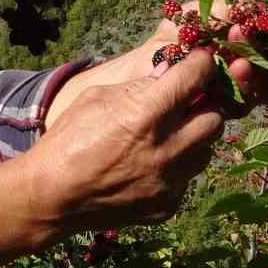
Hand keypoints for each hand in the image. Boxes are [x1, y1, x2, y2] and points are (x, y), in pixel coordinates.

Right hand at [23, 51, 222, 234]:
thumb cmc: (69, 139)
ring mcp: (169, 182)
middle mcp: (166, 149)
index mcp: (146, 114)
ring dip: (193, 138)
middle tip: (187, 104)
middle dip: (204, 106)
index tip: (201, 62)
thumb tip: (169, 78)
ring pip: (205, 151)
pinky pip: (186, 179)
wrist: (53, 196)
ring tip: (169, 136)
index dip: (201, 65)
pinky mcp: (167, 205)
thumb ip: (138, 87)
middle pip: (214, 119)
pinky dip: (176, 167)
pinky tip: (152, 165)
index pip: (194, 78)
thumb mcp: (98, 96)